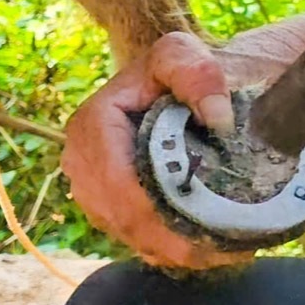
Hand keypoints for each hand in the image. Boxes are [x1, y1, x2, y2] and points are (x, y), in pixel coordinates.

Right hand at [61, 15, 304, 268]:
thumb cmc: (181, 68)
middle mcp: (82, 160)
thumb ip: (200, 75)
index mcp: (92, 124)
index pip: (118, 183)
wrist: (180, 82)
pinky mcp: (108, 205)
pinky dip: (166, 249)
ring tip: (221, 250)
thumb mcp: (186, 54)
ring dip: (171, 250)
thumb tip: (217, 120)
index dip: (156, 212)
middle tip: (222, 247)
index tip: (205, 225)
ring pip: (128, 235)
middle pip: (121, 219)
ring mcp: (92, 188)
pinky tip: (204, 249)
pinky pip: (133, 239)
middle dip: (169, 240)